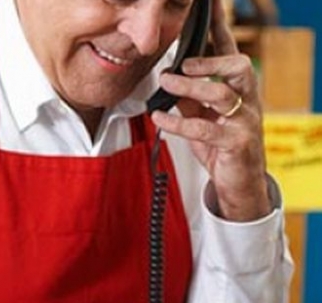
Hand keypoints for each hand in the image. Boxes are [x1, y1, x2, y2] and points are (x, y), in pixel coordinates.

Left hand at [149, 0, 269, 221]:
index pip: (229, 51)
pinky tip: (159, 119)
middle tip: (182, 64)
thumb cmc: (221, 146)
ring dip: (191, 88)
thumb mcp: (201, 117)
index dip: (220, 28)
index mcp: (237, 89)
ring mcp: (244, 121)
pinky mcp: (236, 143)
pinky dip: (179, 123)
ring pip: (222, 95)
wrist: (238, 183)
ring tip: (166, 84)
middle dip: (210, 61)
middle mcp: (246, 100)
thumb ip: (188, 99)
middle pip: (238, 66)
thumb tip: (166, 81)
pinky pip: (206, 129)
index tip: (210, 6)